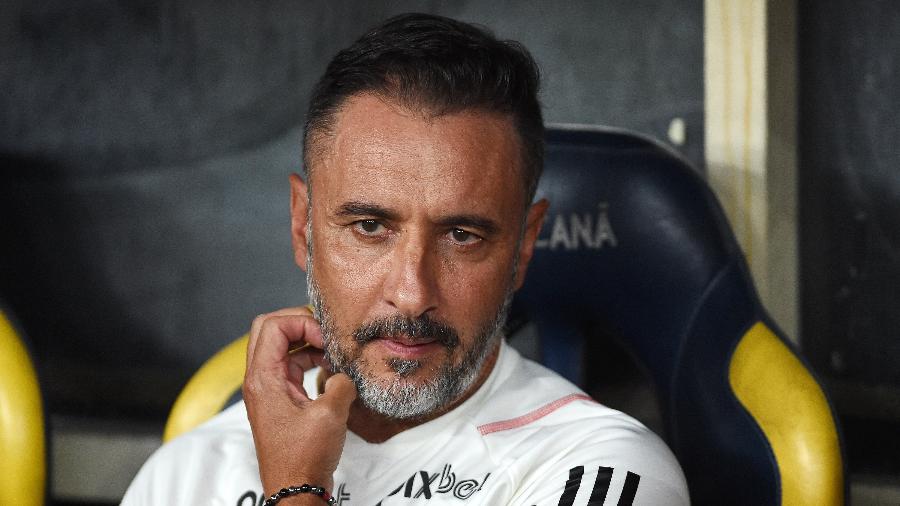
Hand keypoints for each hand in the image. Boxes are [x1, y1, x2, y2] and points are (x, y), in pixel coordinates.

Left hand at [243, 306, 356, 493]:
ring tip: (331, 353)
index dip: (303, 323)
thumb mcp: (331, 414)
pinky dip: (308, 360)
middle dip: (300, 324)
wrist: (295, 488)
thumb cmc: (303, 458)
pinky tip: (328, 371)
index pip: (273, 325)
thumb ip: (341, 382)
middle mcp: (259, 380)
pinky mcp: (277, 400)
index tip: (326, 339)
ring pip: (280, 347)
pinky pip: (289, 366)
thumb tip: (344, 373)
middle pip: (270, 329)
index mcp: (263, 378)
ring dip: (306, 343)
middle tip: (325, 335)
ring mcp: (267, 390)